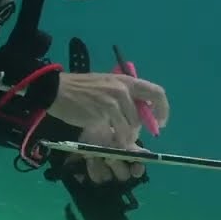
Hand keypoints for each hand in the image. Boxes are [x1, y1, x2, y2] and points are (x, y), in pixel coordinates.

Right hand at [47, 72, 169, 146]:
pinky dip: (117, 139)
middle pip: (142, 115)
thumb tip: (140, 119)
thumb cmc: (81, 90)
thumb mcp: (106, 86)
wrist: (57, 90)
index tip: (160, 123)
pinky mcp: (104, 111)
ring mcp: (114, 100)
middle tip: (129, 135)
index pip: (157, 92)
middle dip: (138, 130)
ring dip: (125, 136)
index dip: (163, 110)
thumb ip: (124, 98)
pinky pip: (119, 131)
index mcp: (126, 81)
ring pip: (131, 126)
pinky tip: (109, 138)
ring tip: (114, 137)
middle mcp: (123, 89)